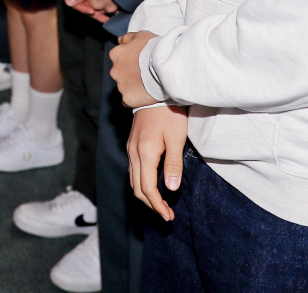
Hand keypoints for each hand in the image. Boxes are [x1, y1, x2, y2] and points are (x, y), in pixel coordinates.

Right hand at [63, 0, 115, 22]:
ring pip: (94, 2)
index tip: (92, 12)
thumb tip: (68, 1)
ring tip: (110, 15)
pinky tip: (113, 5)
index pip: (76, 3)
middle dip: (94, 13)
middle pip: (86, 5)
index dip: (83, 8)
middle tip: (104, 19)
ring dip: (101, 9)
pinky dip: (106, 0)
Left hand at [110, 31, 158, 108]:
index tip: (141, 63)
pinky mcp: (127, 99)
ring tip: (148, 85)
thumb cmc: (154, 48)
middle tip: (146, 74)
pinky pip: (128, 101)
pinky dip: (135, 99)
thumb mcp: (142, 35)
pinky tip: (144, 96)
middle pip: (120, 73)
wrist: (165, 67)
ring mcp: (120, 86)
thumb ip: (128, 38)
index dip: (131, 60)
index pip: (119, 58)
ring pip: (124, 87)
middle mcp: (115, 70)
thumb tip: (120, 41)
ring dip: (133, 86)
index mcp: (116, 54)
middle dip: (130, 74)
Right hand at [127, 104, 188, 221]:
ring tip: (161, 204)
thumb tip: (171, 189)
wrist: (154, 91)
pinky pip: (134, 171)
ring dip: (146, 195)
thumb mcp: (176, 138)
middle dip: (151, 204)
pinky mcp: (132, 145)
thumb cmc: (169, 113)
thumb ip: (173, 164)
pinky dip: (142, 183)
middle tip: (167, 215)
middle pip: (137, 187)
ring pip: (133, 180)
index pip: (147, 188)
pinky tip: (153, 186)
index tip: (168, 216)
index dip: (157, 205)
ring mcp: (131, 148)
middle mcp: (133, 153)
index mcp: (144, 153)